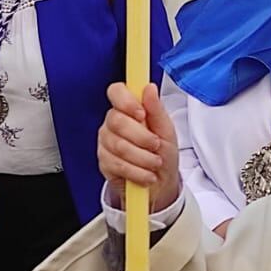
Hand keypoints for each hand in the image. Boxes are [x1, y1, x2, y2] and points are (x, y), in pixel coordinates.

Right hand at [99, 82, 181, 211]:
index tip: (142, 114)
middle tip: (156, 145)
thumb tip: (149, 87)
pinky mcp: (104, 163)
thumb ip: (156, 109)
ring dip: (143, 157)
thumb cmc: (163, 153)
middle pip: (117, 121)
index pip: (116, 92)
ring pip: (118, 145)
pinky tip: (147, 175)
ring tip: (155, 163)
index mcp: (128, 109)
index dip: (127, 101)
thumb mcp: (166, 130)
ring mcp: (106, 142)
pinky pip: (117, 165)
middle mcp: (113, 123)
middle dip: (141, 137)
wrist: (161, 183)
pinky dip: (137, 172)